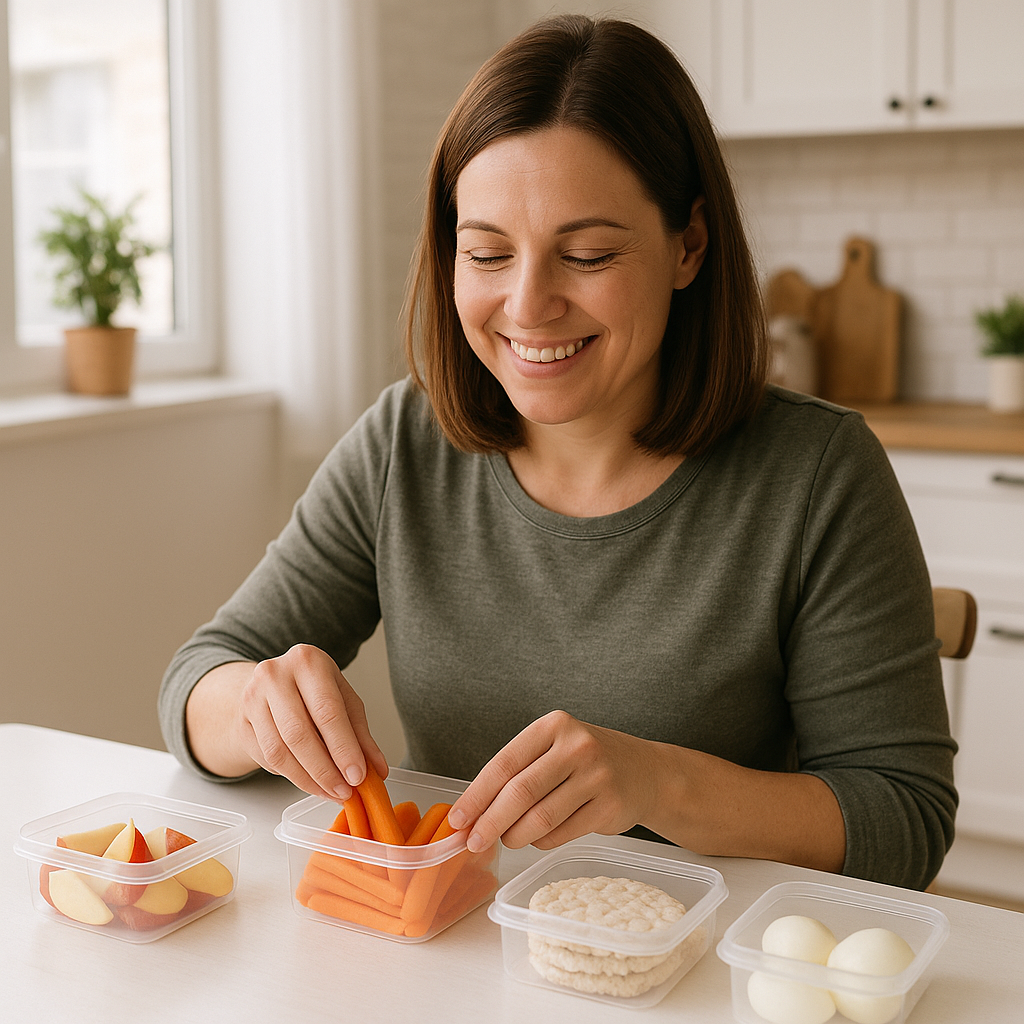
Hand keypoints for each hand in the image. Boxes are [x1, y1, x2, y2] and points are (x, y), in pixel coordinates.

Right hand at [229, 644, 387, 800]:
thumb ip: (361, 734)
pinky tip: (311, 782)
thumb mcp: (344, 700)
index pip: (327, 711)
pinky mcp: (242, 723)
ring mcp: (252, 699)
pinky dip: (292, 777)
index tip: (357, 775)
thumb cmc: (314, 690)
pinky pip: (267, 759)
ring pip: (280, 752)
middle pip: (299, 733)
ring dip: (308, 779)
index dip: (343, 748)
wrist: (272, 685)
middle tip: (344, 790)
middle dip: (325, 770)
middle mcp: (274, 675)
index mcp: (307, 661)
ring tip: (330, 791)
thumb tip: (378, 770)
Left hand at [447, 710, 662, 852]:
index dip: (477, 795)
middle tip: (473, 842)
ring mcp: (596, 776)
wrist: (647, 772)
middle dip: (490, 822)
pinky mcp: (609, 806)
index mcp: (554, 726)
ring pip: (540, 818)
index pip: (505, 763)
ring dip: (515, 836)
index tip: (458, 819)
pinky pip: (561, 834)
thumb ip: (519, 773)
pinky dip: (541, 841)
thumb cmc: (587, 761)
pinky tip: (539, 837)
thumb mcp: (555, 748)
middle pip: (520, 792)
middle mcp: (576, 746)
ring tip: (508, 839)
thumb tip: (473, 813)